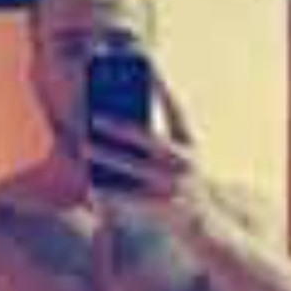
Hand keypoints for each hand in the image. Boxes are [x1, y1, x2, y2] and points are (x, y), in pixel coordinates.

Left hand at [83, 75, 210, 223]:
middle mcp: (187, 164)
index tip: (142, 64)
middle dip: (122, 126)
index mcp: (190, 146)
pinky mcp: (165, 210)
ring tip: (84, 145)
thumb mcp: (182, 157)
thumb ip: (162, 135)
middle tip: (94, 115)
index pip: (176, 110)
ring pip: (136, 168)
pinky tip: (91, 181)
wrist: (205, 226)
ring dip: (108, 156)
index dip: (161, 87)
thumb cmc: (184, 183)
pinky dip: (111, 191)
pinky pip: (131, 198)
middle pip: (151, 139)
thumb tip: (128, 108)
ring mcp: (177, 187)